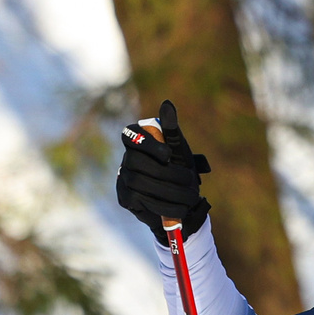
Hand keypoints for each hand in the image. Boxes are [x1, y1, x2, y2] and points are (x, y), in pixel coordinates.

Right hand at [117, 100, 211, 237]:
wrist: (180, 202)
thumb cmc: (178, 170)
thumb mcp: (180, 151)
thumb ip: (171, 131)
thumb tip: (167, 105)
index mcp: (137, 142)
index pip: (129, 134)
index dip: (146, 143)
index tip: (168, 154)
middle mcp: (127, 158)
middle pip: (135, 162)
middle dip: (165, 173)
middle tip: (189, 181)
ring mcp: (123, 179)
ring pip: (138, 182)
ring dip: (169, 191)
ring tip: (190, 198)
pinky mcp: (125, 199)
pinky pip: (140, 200)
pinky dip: (163, 205)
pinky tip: (179, 209)